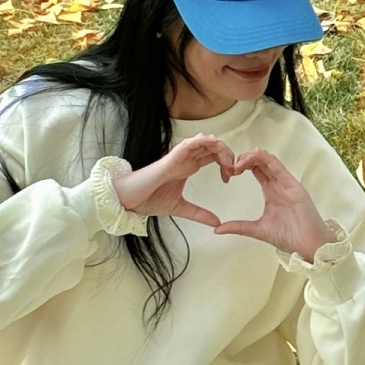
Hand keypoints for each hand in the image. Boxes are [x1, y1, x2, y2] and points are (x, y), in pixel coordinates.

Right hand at [112, 135, 234, 228]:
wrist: (131, 200)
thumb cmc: (150, 199)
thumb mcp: (181, 208)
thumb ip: (200, 214)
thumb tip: (217, 223)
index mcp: (189, 166)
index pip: (213, 155)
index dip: (226, 162)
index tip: (231, 176)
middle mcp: (186, 158)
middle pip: (212, 146)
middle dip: (227, 153)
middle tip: (233, 169)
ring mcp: (179, 156)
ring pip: (204, 141)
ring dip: (219, 147)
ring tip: (227, 160)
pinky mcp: (171, 157)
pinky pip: (189, 143)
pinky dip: (202, 141)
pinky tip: (212, 145)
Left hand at [214, 147, 335, 260]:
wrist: (309, 247)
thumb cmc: (290, 237)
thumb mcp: (258, 230)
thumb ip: (239, 227)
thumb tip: (217, 229)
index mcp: (271, 191)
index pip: (256, 170)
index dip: (242, 165)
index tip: (228, 170)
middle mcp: (279, 185)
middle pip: (261, 162)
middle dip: (245, 158)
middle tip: (229, 163)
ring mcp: (287, 184)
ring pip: (269, 162)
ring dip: (253, 157)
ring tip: (239, 158)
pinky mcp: (295, 187)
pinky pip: (280, 168)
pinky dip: (268, 160)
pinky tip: (257, 154)